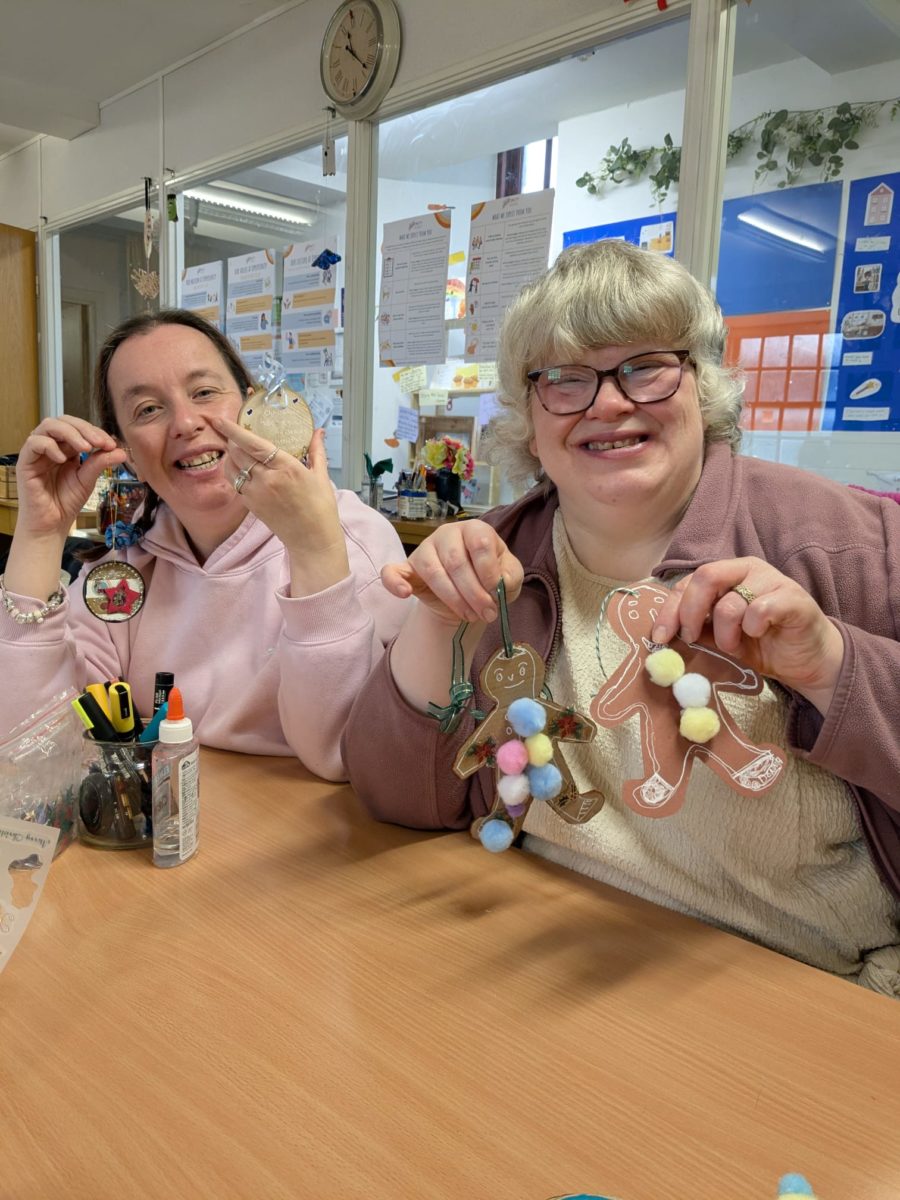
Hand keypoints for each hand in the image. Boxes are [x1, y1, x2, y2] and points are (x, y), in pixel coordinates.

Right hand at [15, 416, 126, 537]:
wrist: (52, 525)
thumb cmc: (66, 502)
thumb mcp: (88, 479)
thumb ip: (100, 463)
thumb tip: (121, 451)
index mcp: (65, 448)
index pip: (78, 428)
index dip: (95, 431)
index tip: (111, 444)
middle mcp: (50, 446)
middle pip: (63, 421)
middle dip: (84, 429)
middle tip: (101, 442)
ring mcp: (36, 453)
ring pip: (48, 426)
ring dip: (70, 433)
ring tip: (85, 448)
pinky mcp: (25, 462)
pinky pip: (33, 443)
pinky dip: (50, 446)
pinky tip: (63, 459)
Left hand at [209, 418, 349, 593]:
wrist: (312, 540)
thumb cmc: (320, 508)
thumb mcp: (322, 476)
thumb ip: (316, 450)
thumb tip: (318, 432)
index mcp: (286, 467)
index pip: (252, 443)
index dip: (232, 430)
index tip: (219, 419)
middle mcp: (267, 479)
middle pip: (236, 453)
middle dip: (230, 440)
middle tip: (230, 431)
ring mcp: (256, 493)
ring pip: (231, 468)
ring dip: (230, 456)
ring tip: (236, 449)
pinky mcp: (251, 505)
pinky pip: (235, 483)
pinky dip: (234, 472)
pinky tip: (242, 468)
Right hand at [382, 519, 523, 626]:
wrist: (468, 599)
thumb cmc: (489, 580)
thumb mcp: (510, 577)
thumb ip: (511, 576)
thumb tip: (499, 582)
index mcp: (474, 529)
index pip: (480, 543)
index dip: (489, 572)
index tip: (497, 594)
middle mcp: (447, 533)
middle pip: (456, 561)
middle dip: (474, 593)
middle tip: (486, 614)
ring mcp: (425, 549)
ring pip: (433, 572)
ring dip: (453, 598)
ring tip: (469, 615)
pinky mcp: (408, 568)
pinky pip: (393, 572)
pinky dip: (395, 583)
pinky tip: (405, 594)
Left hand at [650, 557, 844, 712]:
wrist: (807, 661)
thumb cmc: (763, 645)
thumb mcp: (721, 639)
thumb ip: (698, 630)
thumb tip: (663, 636)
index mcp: (727, 575)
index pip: (688, 582)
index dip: (670, 609)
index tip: (661, 636)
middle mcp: (748, 570)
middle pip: (706, 576)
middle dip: (689, 612)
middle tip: (691, 639)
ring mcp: (772, 580)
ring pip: (730, 602)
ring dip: (725, 633)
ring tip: (733, 647)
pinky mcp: (793, 598)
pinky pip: (760, 609)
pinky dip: (752, 628)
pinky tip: (759, 634)